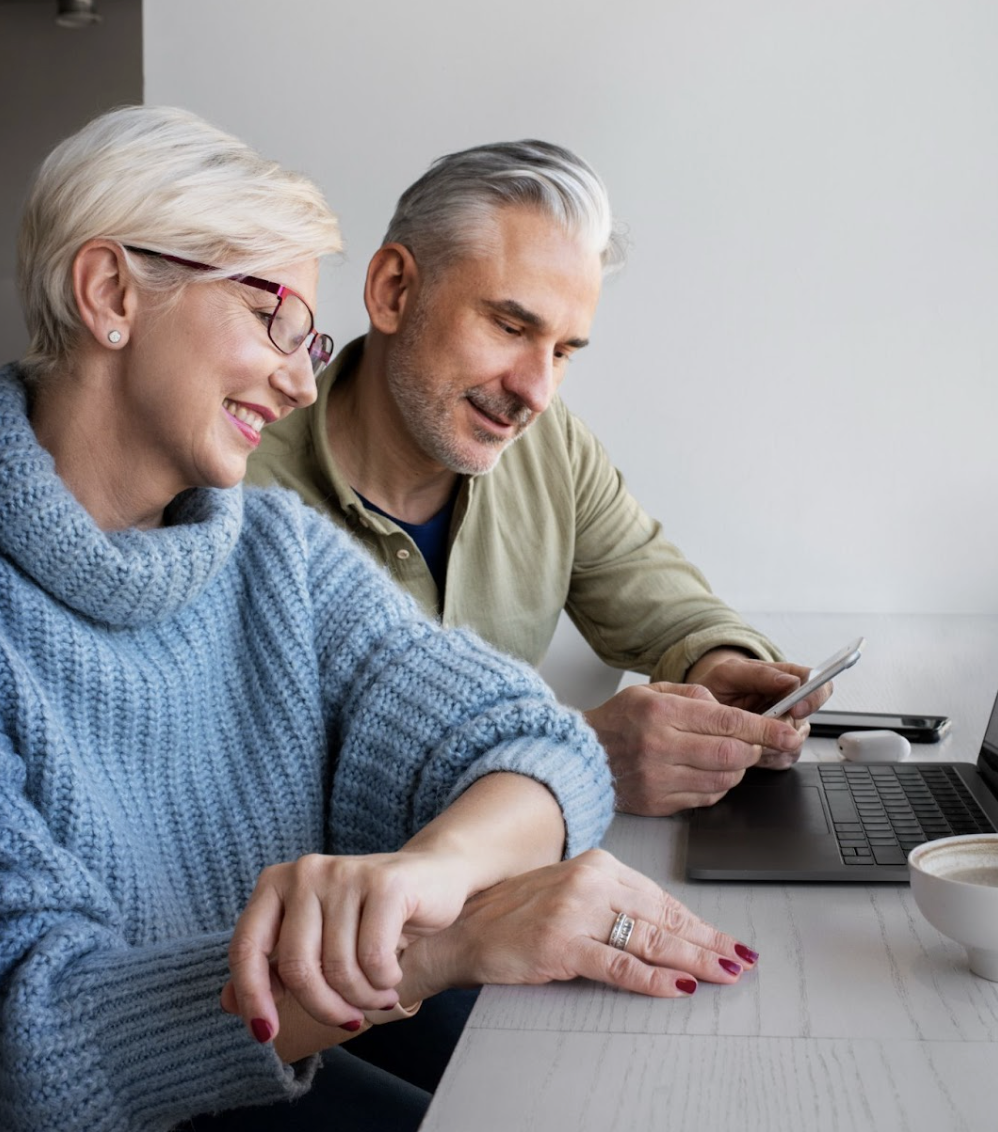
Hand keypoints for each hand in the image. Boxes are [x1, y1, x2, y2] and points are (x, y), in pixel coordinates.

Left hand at [225, 848, 471, 1043]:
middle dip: (324, 1008)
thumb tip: (228, 1003)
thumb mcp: (316, 938)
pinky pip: (373, 959)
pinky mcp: (384, 883)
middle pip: (298, 968)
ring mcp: (344, 873)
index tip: (266, 1035)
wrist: (433, 877)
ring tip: (378, 994)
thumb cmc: (367, 916)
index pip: (246, 948)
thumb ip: (273, 967)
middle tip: (348, 1017)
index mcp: (277, 883)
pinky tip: (392, 975)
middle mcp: (305, 872)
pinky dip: (384, 982)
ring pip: (339, 969)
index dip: (253, 997)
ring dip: (362, 999)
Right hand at [400, 849, 757, 1000]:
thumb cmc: (514, 915)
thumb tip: (664, 929)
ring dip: (693, 959)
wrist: (461, 930)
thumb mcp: (568, 895)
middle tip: (740, 959)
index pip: (660, 898)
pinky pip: (619, 965)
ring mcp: (576, 912)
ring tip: (722, 972)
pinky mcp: (562, 944)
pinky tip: (678, 987)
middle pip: (663, 917)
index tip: (726, 940)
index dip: (698, 923)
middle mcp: (590, 881)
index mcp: (596, 865)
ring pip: (650, 939)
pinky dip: (654, 979)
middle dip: (707, 941)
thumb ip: (612, 904)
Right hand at [585, 682, 802, 815]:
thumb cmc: (616, 721)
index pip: (728, 722)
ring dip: (737, 769)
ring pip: (724, 780)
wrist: (580, 758)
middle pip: (732, 755)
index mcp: (660, 713)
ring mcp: (660, 779)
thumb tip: (727, 710)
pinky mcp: (660, 802)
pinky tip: (705, 772)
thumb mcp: (650, 691)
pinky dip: (717, 785)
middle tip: (756, 743)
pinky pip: (707, 798)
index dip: (766, 728)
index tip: (788, 731)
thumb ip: (693, 694)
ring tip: (725, 756)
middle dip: (755, 749)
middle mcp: (660, 747)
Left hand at [686, 650, 831, 767]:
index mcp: (787, 679)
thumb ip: (760, 674)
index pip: (818, 684)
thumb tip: (791, 681)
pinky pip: (782, 759)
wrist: (700, 709)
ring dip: (768, 744)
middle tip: (757, 726)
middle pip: (805, 720)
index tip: (796, 708)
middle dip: (781, 727)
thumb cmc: (718, 686)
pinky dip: (764, 757)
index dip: (813, 697)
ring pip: (794, 743)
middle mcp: (792, 705)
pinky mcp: (780, 751)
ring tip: (743, 735)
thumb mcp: (729, 672)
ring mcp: (787, 729)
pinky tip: (747, 747)